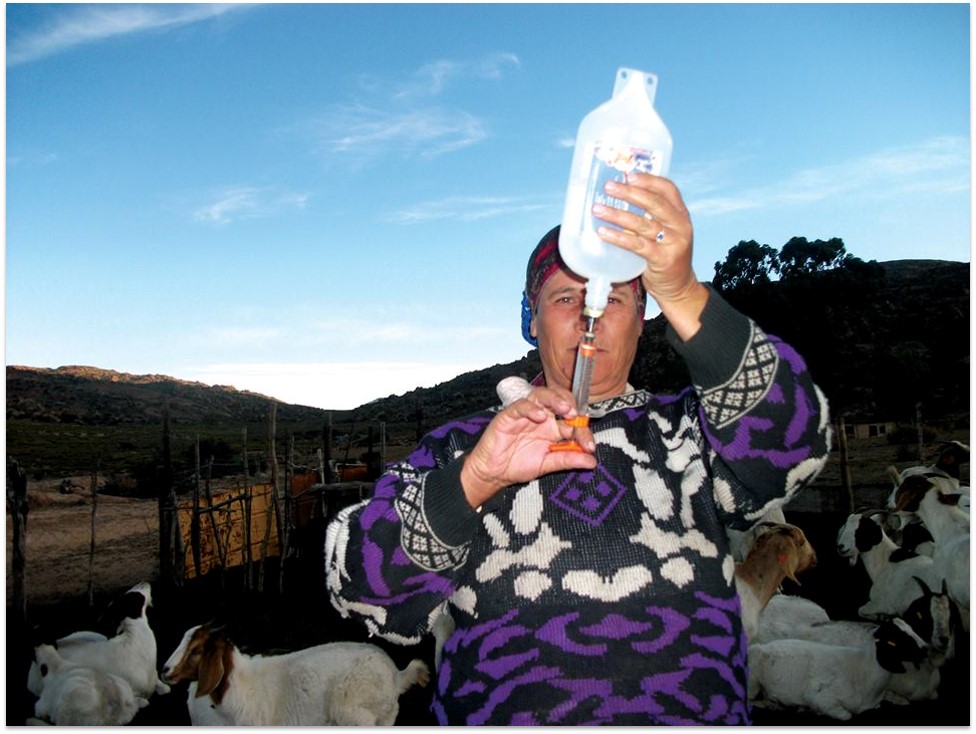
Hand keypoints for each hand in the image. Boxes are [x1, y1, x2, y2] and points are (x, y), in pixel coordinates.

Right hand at [460, 386, 596, 508]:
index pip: (572, 421)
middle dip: (571, 404)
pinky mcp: (509, 415)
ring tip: (565, 410)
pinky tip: (539, 416)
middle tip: (576, 416)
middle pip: (560, 399)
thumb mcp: (547, 465)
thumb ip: (568, 460)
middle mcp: (541, 417)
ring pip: (542, 395)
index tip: (589, 446)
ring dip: (555, 400)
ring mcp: (525, 414)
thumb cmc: (517, 465)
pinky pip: (521, 405)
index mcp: (553, 428)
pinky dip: (531, 408)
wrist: (493, 472)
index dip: (583, 430)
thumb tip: (592, 462)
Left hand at [592, 173, 708, 339]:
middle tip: (608, 187)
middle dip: (629, 193)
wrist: (679, 287)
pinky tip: (603, 232)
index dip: (648, 180)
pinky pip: (637, 245)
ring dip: (617, 214)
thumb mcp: (664, 232)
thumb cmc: (665, 255)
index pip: (668, 189)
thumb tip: (618, 198)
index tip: (628, 174)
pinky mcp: (663, 259)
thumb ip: (649, 217)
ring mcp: (673, 242)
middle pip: (654, 203)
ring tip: (598, 208)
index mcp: (680, 214)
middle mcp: (680, 225)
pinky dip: (618, 237)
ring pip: (642, 224)